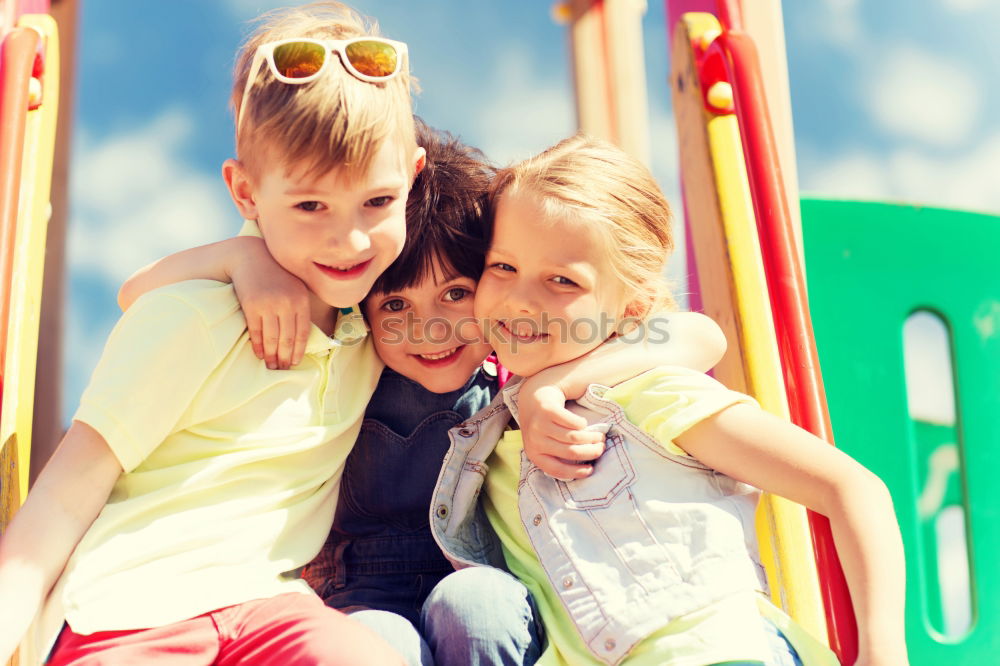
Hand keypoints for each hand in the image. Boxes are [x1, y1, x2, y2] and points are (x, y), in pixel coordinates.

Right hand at [228, 239, 310, 368]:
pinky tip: (260, 354)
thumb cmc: (276, 276)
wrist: (251, 258)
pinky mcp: (252, 306)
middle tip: (282, 370)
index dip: (299, 350)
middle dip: (285, 357)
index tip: (295, 362)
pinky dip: (258, 345)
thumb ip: (300, 308)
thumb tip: (302, 338)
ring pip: (272, 338)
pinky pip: (256, 331)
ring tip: (271, 366)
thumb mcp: (294, 288)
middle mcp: (287, 303)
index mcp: (301, 300)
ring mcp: (269, 304)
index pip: (303, 332)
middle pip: (288, 338)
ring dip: (272, 355)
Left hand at [517, 382, 604, 479]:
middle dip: (591, 452)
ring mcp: (540, 425)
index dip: (576, 472)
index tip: (591, 469)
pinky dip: (582, 423)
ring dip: (591, 437)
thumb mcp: (544, 443)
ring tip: (598, 436)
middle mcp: (535, 441)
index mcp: (534, 454)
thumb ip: (556, 454)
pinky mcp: (548, 410)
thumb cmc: (543, 425)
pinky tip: (583, 423)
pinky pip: (573, 422)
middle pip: (571, 452)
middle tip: (601, 448)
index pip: (557, 470)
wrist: (533, 396)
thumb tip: (583, 469)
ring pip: (574, 437)